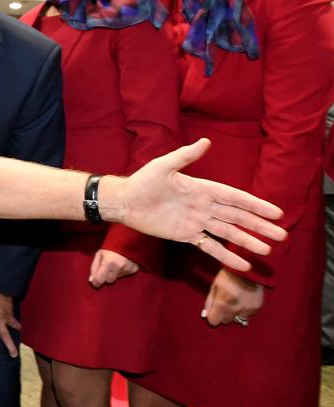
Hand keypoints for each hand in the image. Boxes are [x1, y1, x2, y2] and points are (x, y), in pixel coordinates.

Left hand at [88, 249, 138, 287]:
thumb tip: (92, 280)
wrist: (127, 239)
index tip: (95, 282)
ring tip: (116, 262)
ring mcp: (127, 268)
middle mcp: (119, 266)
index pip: (100, 279)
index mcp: (108, 262)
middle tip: (107, 267)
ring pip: (117, 278)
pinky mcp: (134, 269)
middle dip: (106, 276)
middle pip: (109, 280)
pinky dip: (123, 271)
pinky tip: (123, 263)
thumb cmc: (110, 247)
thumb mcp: (99, 254)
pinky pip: (125, 275)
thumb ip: (94, 267)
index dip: (96, 282)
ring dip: (115, 273)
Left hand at [112, 139, 285, 270]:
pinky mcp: (186, 235)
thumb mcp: (163, 166)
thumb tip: (207, 141)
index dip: (256, 205)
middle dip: (259, 225)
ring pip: (227, 232)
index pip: (235, 197)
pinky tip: (242, 264)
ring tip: (267, 251)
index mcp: (202, 188)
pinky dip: (225, 255)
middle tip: (282, 235)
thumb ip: (185, 156)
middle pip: (237, 216)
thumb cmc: (142, 181)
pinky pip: (209, 246)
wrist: (124, 201)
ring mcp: (196, 222)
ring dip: (247, 241)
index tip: (276, 212)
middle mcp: (204, 206)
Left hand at [201, 269, 263, 326]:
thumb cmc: (228, 275)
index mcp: (222, 303)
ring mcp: (247, 309)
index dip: (213, 316)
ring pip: (237, 319)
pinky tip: (244, 299)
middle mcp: (235, 308)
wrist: (250, 267)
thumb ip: (209, 302)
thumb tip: (205, 315)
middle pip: (225, 321)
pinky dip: (245, 310)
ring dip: (235, 313)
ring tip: (235, 301)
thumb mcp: (214, 286)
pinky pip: (248, 315)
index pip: (214, 322)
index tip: (214, 311)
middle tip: (225, 303)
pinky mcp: (257, 307)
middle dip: (223, 314)